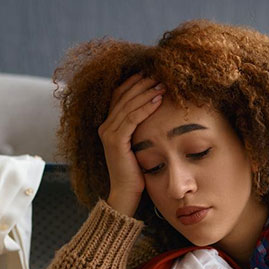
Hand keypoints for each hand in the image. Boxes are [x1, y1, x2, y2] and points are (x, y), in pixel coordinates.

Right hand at [98, 73, 164, 216]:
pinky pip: (131, 119)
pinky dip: (145, 107)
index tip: (151, 74)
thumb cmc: (136, 171)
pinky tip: (158, 100)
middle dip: (142, 83)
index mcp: (109, 125)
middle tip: (159, 74)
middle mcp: (105, 126)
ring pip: (128, 105)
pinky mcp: (116, 142)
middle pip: (123, 96)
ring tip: (162, 84)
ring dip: (146, 92)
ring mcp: (108, 133)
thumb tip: (157, 109)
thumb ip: (141, 127)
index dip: (134, 83)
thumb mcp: (139, 143)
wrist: (126, 194)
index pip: (120, 95)